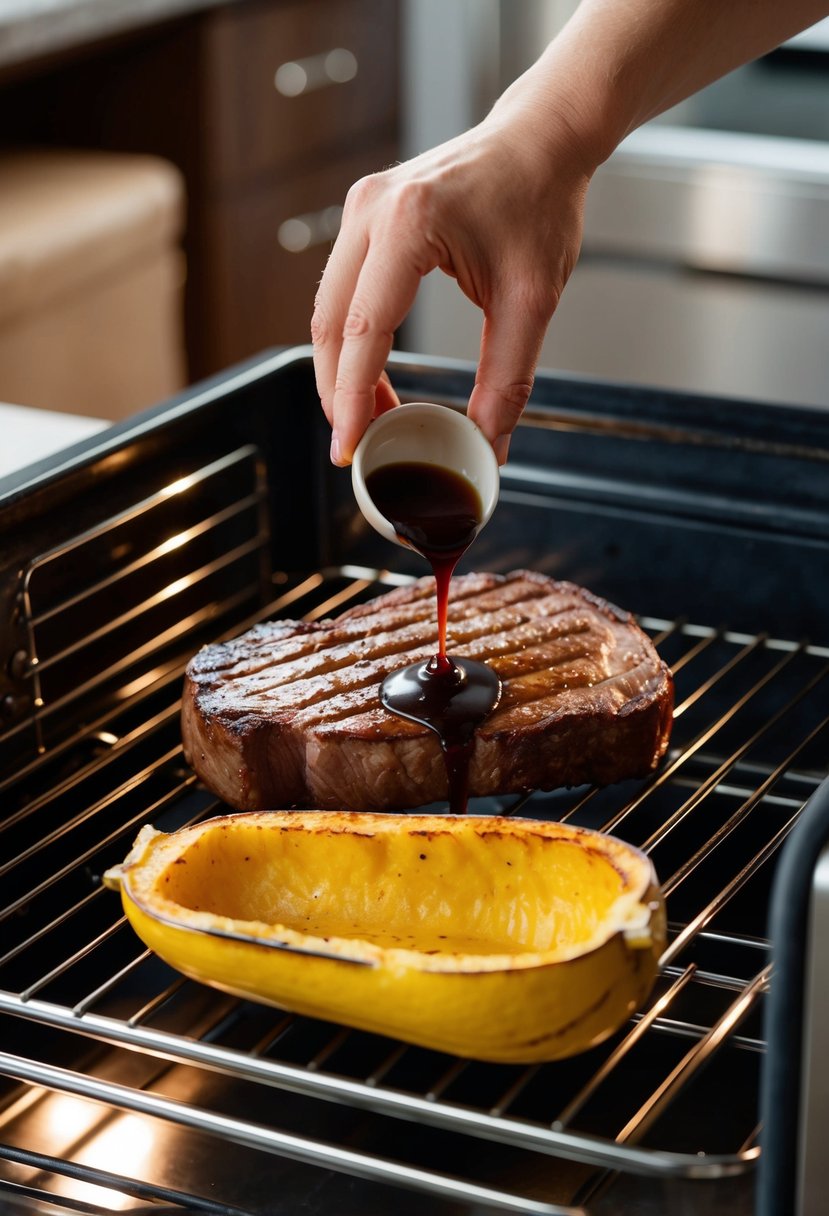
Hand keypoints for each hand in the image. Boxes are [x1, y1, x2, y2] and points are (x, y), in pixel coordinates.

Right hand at [312, 103, 592, 465]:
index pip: (365, 332)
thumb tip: (487, 445)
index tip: (350, 446)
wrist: (540, 140)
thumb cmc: (541, 203)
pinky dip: (350, 340)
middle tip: (356, 444)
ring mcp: (361, 208)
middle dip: (337, 393)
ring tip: (370, 418)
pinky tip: (373, 377)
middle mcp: (371, 211)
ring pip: (328, 311)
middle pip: (330, 325)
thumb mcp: (533, 300)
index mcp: (409, 226)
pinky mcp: (364, 215)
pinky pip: (341, 291)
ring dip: (341, 371)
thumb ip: (508, 378)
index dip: (352, 399)